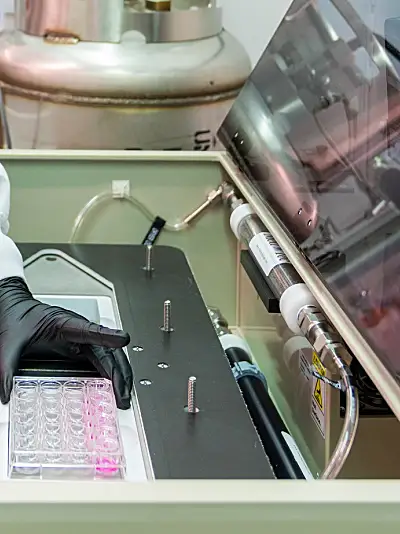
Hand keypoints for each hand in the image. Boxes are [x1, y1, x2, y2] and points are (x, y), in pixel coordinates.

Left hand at [0, 277, 132, 407]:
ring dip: (119, 376)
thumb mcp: (10, 341)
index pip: (91, 330)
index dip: (108, 336)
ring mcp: (82, 341)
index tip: (123, 339)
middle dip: (119, 372)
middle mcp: (79, 332)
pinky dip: (110, 375)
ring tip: (123, 396)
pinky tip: (113, 388)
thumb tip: (5, 392)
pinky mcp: (79, 349)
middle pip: (108, 350)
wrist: (14, 307)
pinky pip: (100, 362)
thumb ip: (7, 366)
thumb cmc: (17, 315)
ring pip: (109, 357)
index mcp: (65, 324)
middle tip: (123, 394)